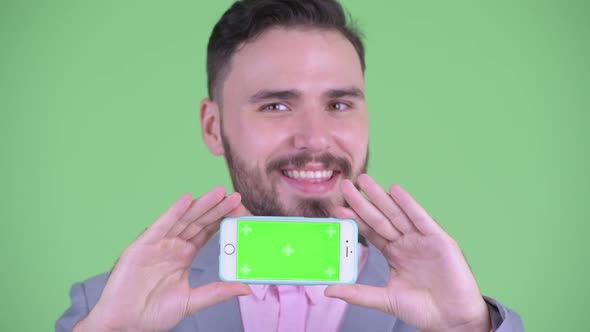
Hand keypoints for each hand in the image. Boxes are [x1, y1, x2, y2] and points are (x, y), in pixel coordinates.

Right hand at [75, 187, 250, 331]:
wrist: (125, 325)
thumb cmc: (152, 314)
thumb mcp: (191, 301)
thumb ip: (217, 292)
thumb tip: (245, 288)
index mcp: (183, 255)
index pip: (206, 232)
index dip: (221, 220)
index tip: (238, 210)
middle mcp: (171, 246)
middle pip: (197, 222)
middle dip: (215, 208)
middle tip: (233, 196)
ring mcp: (157, 245)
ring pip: (182, 220)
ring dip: (200, 205)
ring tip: (218, 193)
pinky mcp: (141, 247)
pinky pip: (160, 226)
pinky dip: (173, 212)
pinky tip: (186, 200)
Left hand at [326, 174, 490, 331]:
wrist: (453, 320)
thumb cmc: (423, 310)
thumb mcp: (385, 300)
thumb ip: (358, 293)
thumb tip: (328, 290)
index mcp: (394, 254)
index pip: (371, 232)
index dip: (355, 220)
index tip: (338, 208)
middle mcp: (406, 243)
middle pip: (380, 218)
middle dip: (363, 202)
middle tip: (346, 185)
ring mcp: (422, 240)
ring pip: (397, 214)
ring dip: (381, 197)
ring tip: (364, 181)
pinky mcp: (439, 240)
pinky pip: (421, 219)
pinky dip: (409, 204)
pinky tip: (395, 190)